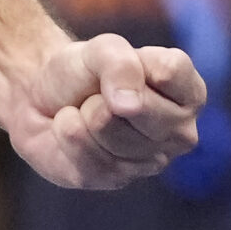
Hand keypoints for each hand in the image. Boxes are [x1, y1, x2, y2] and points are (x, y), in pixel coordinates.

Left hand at [11, 34, 205, 189]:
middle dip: (104, 92)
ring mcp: (153, 162)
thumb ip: (120, 63)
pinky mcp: (117, 181)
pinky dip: (68, 133)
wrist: (40, 97)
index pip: (170, 71)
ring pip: (110, 131)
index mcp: (189, 94)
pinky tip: (72, 129)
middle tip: (98, 93)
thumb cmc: (83, 70)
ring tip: (86, 110)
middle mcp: (181, 132)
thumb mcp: (100, 49)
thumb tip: (129, 106)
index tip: (118, 64)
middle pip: (139, 107)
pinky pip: (88, 156)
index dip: (132, 62)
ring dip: (83, 113)